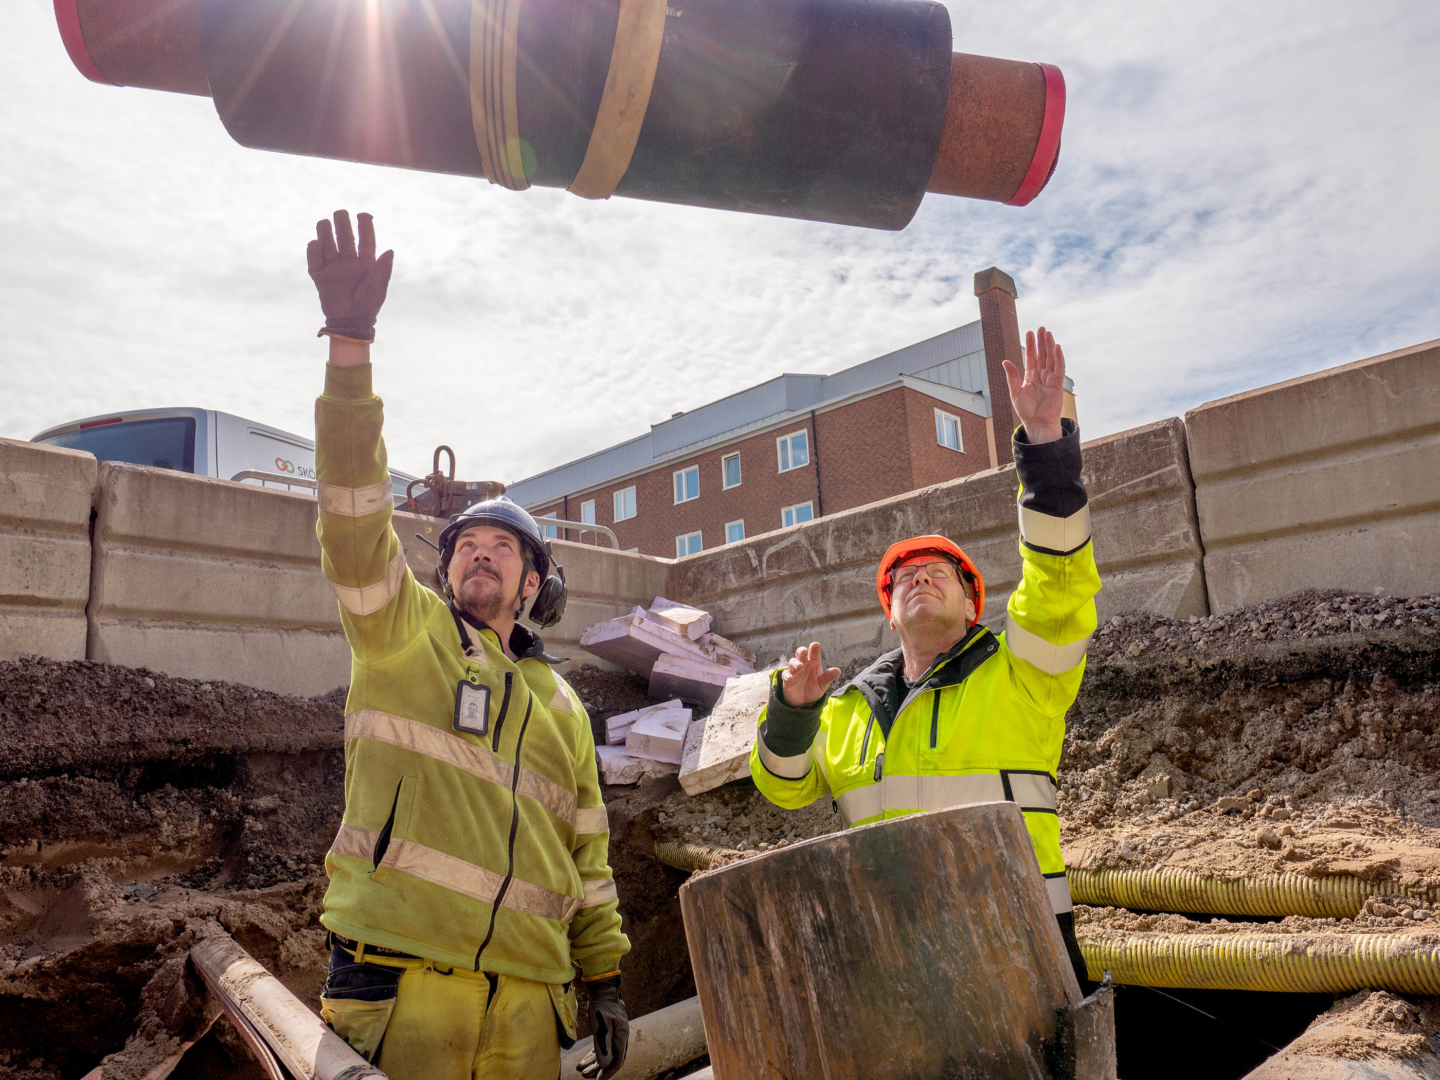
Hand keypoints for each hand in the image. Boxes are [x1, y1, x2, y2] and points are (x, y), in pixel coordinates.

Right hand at [307, 210, 393, 342]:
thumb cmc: (368, 306)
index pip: (366, 240)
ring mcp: (333, 266)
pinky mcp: (319, 274)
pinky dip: (314, 249)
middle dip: (342, 223)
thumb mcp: (378, 290)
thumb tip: (390, 250)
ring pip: (328, 243)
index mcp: (366, 262)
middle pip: (345, 237)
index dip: (365, 226)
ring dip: (326, 231)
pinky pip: (314, 258)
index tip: (364, 214)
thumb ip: (383, 271)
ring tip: (325, 222)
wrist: (350, 323)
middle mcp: (349, 261)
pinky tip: (316, 244)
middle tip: (340, 213)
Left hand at [576, 977, 627, 1079]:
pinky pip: (602, 1047)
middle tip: (585, 1076)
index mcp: (622, 1035)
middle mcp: (621, 1036)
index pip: (617, 1060)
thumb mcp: (600, 1025)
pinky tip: (583, 1061)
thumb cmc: (601, 1005)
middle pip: (611, 1059)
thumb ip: (603, 1045)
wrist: (602, 988)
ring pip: (606, 1054)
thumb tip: (605, 1065)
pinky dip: (593, 1055)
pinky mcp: (607, 1030)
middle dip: (598, 1069)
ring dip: (594, 1063)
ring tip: (581, 1070)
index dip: (608, 1072)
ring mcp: (614, 1033)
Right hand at [780, 643, 841, 707]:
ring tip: (799, 666)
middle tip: (804, 651)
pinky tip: (790, 678)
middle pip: (801, 654)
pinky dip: (787, 675)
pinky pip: (786, 674)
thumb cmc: (813, 688)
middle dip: (802, 651)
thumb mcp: (822, 684)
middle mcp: (804, 665)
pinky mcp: (788, 679)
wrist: (804, 701)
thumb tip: (838, 671)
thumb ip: (828, 677)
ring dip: (795, 663)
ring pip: (792, 663)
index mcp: (813, 664)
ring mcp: (795, 671)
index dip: (814, 649)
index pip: (814, 654)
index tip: (815, 644)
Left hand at [1003, 326, 1065, 444]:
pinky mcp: (1057, 384)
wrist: (1036, 423)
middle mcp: (1041, 375)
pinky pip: (1059, 368)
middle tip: (1041, 328)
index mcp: (1030, 376)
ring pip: (1050, 359)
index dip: (1030, 345)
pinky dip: (1058, 357)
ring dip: (1049, 346)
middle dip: (1041, 342)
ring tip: (1048, 333)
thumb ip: (1012, 376)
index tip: (1030, 332)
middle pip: (1042, 355)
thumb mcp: (1015, 392)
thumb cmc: (1026, 411)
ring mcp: (1050, 379)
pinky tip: (1056, 347)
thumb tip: (1005, 361)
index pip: (1031, 357)